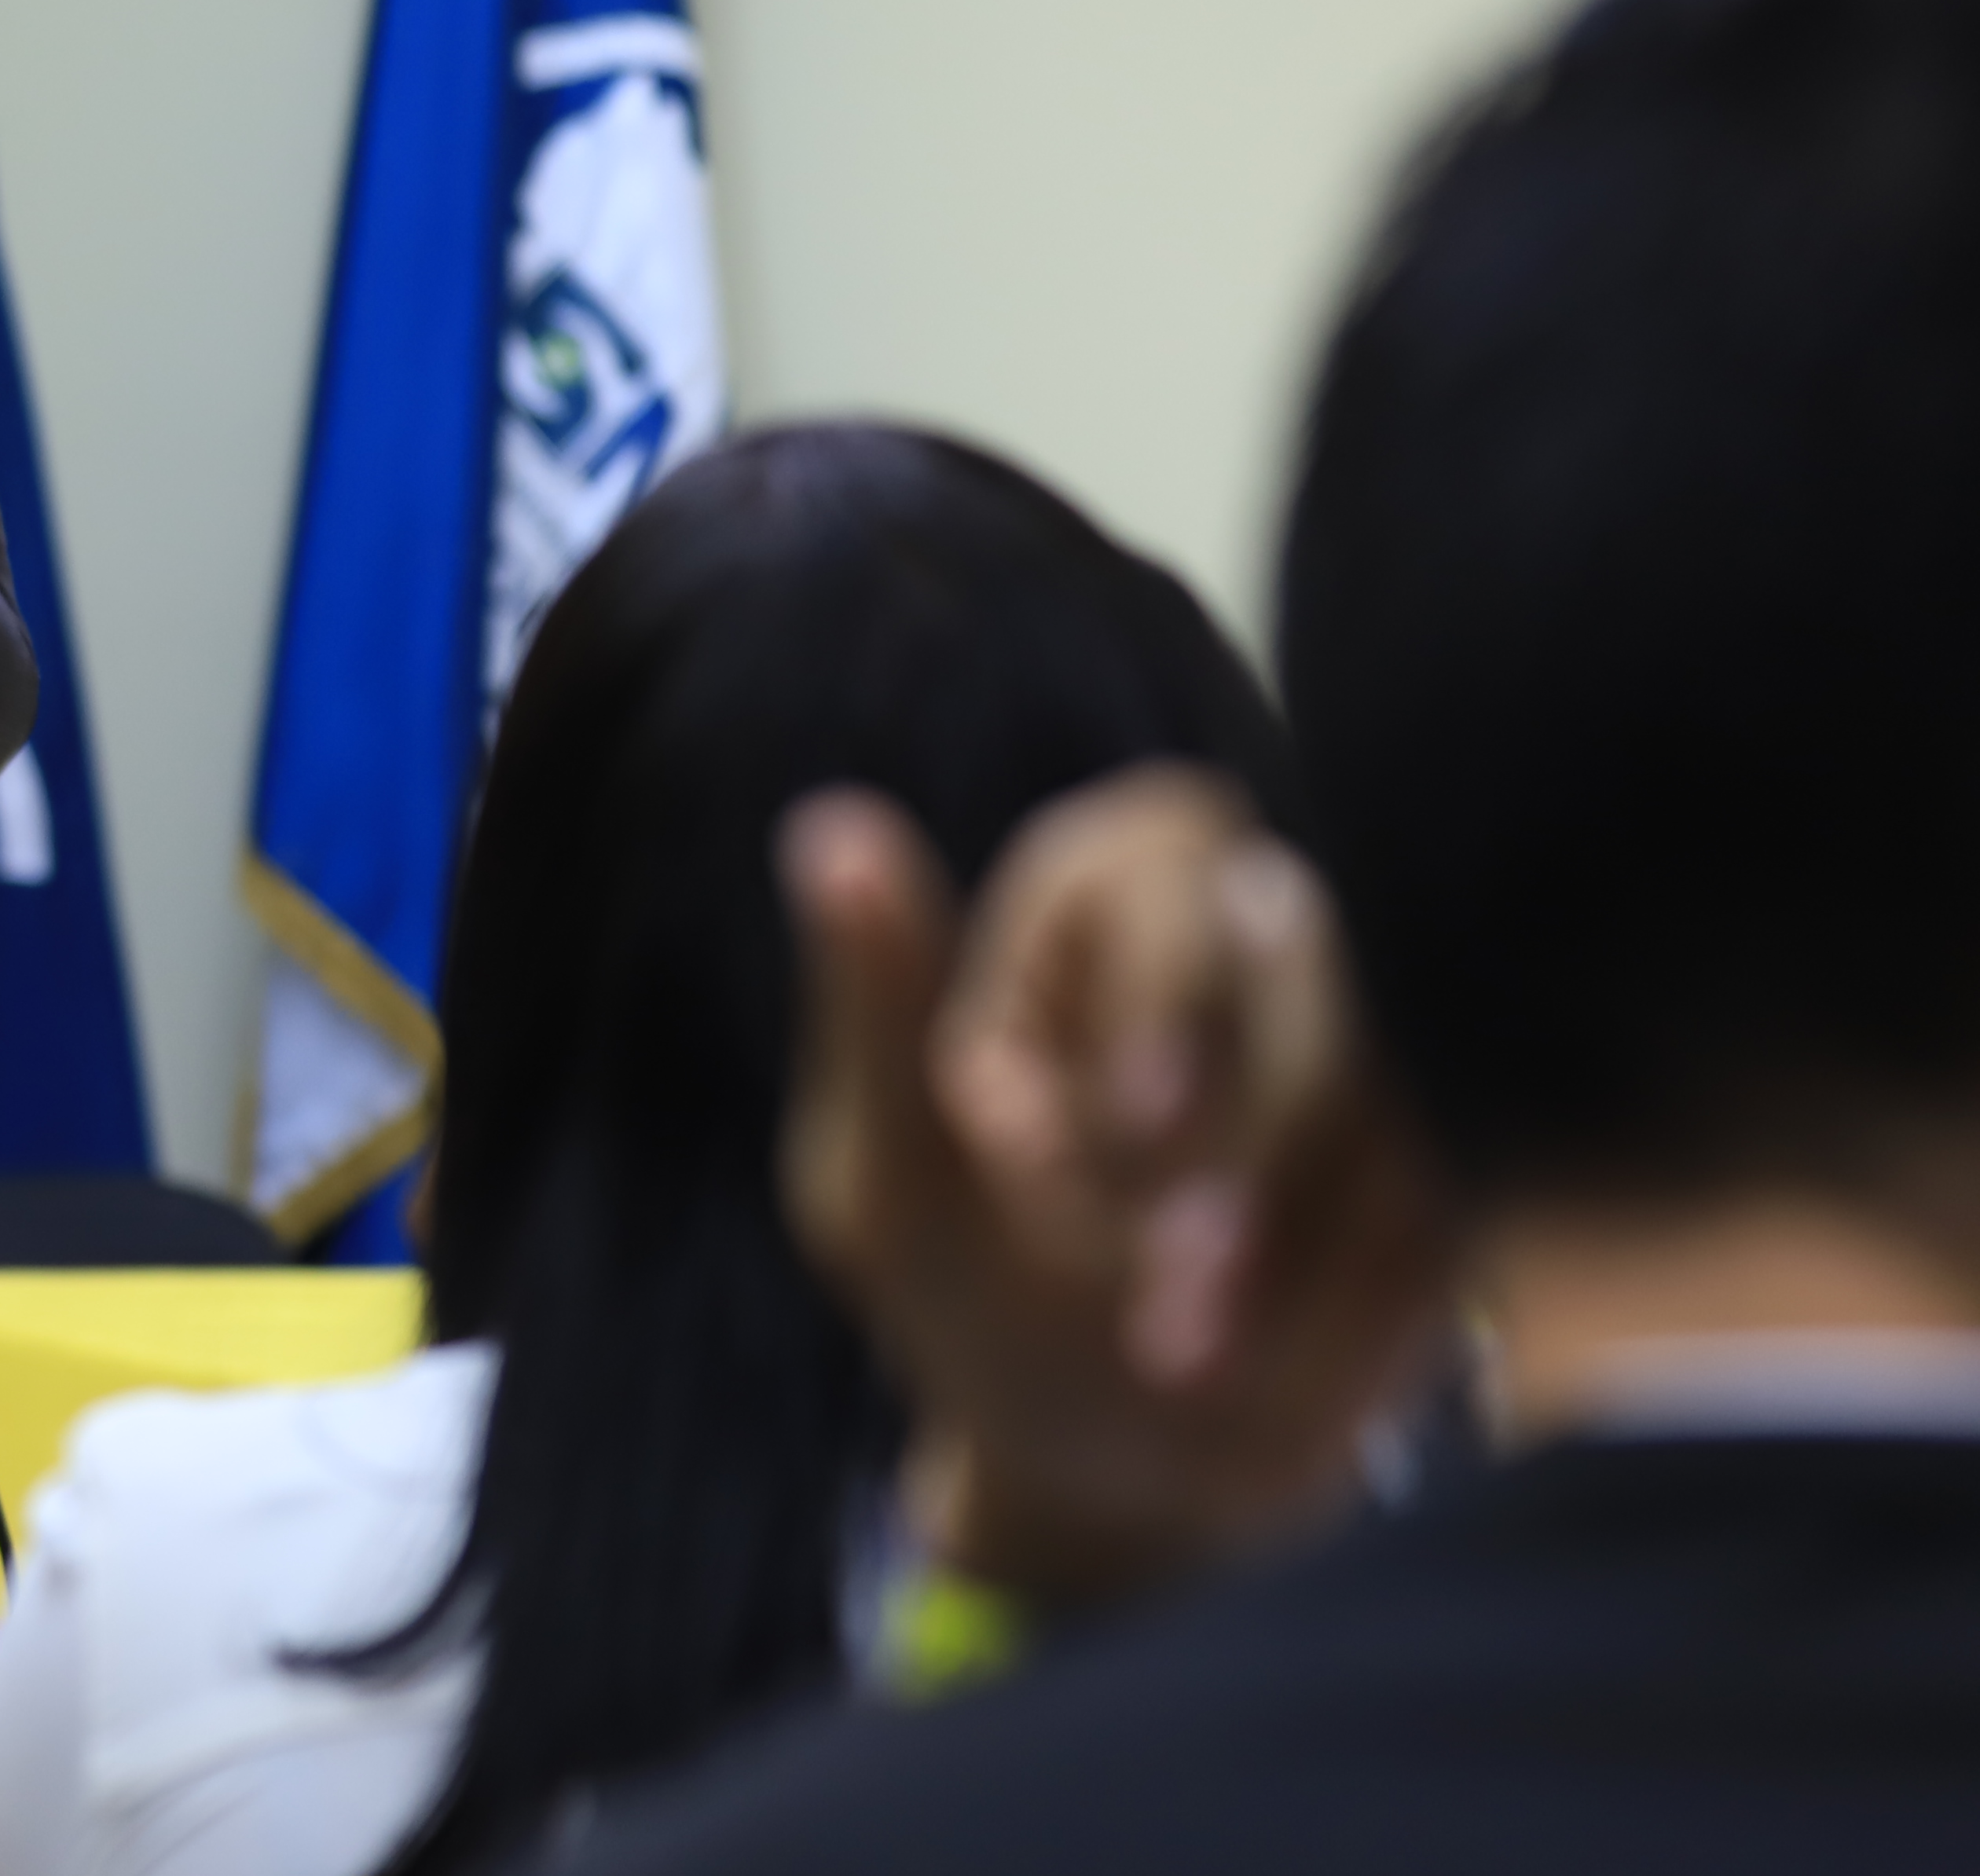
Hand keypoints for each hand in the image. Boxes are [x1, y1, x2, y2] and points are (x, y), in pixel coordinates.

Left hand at [779, 768, 1451, 1612]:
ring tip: (1192, 1364)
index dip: (1170, 978)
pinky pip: (1467, 1195)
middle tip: (1173, 1301)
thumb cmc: (973, 1296)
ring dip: (1305, 1242)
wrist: (1109, 1474)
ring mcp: (1377, 1057)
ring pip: (1408, 1081)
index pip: (1166, 849)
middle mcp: (1252, 949)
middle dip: (1259, 1142)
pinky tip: (1295, 1375)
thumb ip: (874, 1009)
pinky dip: (1377, 1297)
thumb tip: (832, 824)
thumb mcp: (888, 1180)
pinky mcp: (1459, 1170)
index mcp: (1097, 916)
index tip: (1135, 1130)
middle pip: (1322, 950)